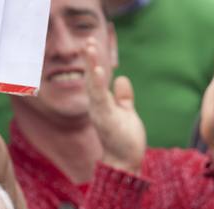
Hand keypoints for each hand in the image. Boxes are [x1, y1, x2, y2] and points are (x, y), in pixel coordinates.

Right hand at [84, 40, 145, 173]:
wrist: (125, 164)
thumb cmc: (124, 141)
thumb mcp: (126, 113)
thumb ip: (123, 97)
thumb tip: (122, 79)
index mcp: (101, 103)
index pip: (96, 78)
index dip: (94, 61)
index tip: (92, 43)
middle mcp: (97, 106)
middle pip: (91, 78)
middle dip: (90, 59)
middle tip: (88, 40)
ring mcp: (100, 112)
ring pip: (93, 85)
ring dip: (91, 66)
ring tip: (90, 48)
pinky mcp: (106, 120)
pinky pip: (100, 99)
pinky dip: (99, 85)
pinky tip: (98, 71)